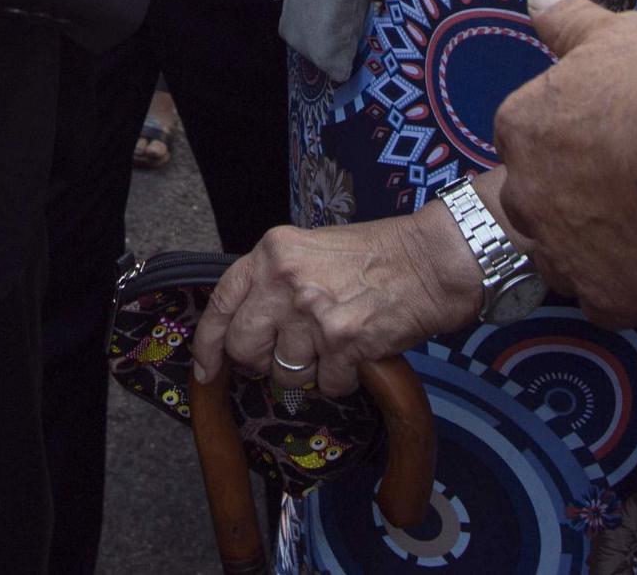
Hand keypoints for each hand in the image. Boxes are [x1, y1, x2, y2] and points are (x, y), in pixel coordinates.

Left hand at [191, 210, 478, 396]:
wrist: (430, 261)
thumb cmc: (376, 256)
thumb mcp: (311, 251)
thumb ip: (276, 282)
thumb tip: (251, 329)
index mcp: (272, 253)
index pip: (221, 304)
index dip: (208, 344)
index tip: (206, 369)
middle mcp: (285, 281)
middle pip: (244, 348)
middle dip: (262, 363)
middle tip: (290, 357)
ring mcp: (312, 313)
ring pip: (287, 374)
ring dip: (311, 371)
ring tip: (337, 344)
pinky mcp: (343, 343)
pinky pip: (328, 385)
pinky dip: (344, 379)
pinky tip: (361, 352)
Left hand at [492, 0, 636, 330]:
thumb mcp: (612, 34)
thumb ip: (567, 20)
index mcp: (521, 130)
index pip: (526, 142)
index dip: (568, 143)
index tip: (606, 140)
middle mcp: (527, 196)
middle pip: (537, 204)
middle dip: (571, 199)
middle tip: (627, 188)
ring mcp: (564, 254)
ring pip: (565, 259)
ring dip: (594, 248)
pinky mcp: (606, 299)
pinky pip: (607, 301)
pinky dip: (628, 289)